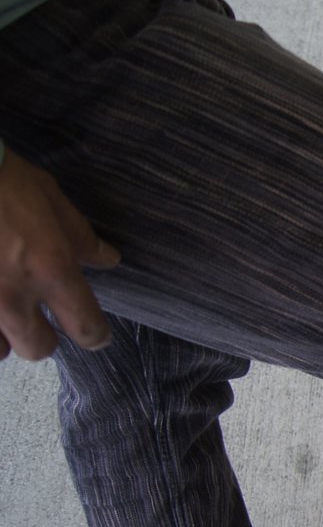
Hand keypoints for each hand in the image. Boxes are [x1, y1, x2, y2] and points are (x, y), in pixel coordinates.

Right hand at [0, 153, 121, 360]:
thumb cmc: (1, 177)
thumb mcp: (50, 199)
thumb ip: (80, 236)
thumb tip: (108, 260)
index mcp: (48, 269)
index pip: (84, 325)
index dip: (96, 336)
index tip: (96, 336)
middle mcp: (11, 294)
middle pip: (37, 348)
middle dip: (44, 339)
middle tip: (41, 319)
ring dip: (4, 337)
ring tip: (5, 314)